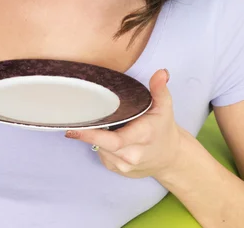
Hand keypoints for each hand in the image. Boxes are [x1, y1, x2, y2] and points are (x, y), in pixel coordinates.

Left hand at [65, 69, 182, 179]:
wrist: (170, 158)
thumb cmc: (163, 129)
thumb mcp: (164, 107)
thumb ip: (159, 89)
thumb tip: (160, 73)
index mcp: (143, 136)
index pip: (115, 140)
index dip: (92, 135)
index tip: (74, 128)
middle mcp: (132, 155)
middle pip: (103, 145)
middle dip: (88, 133)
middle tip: (73, 121)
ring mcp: (124, 166)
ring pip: (100, 149)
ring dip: (95, 137)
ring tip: (98, 123)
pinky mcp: (117, 170)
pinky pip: (102, 155)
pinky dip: (100, 144)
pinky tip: (106, 135)